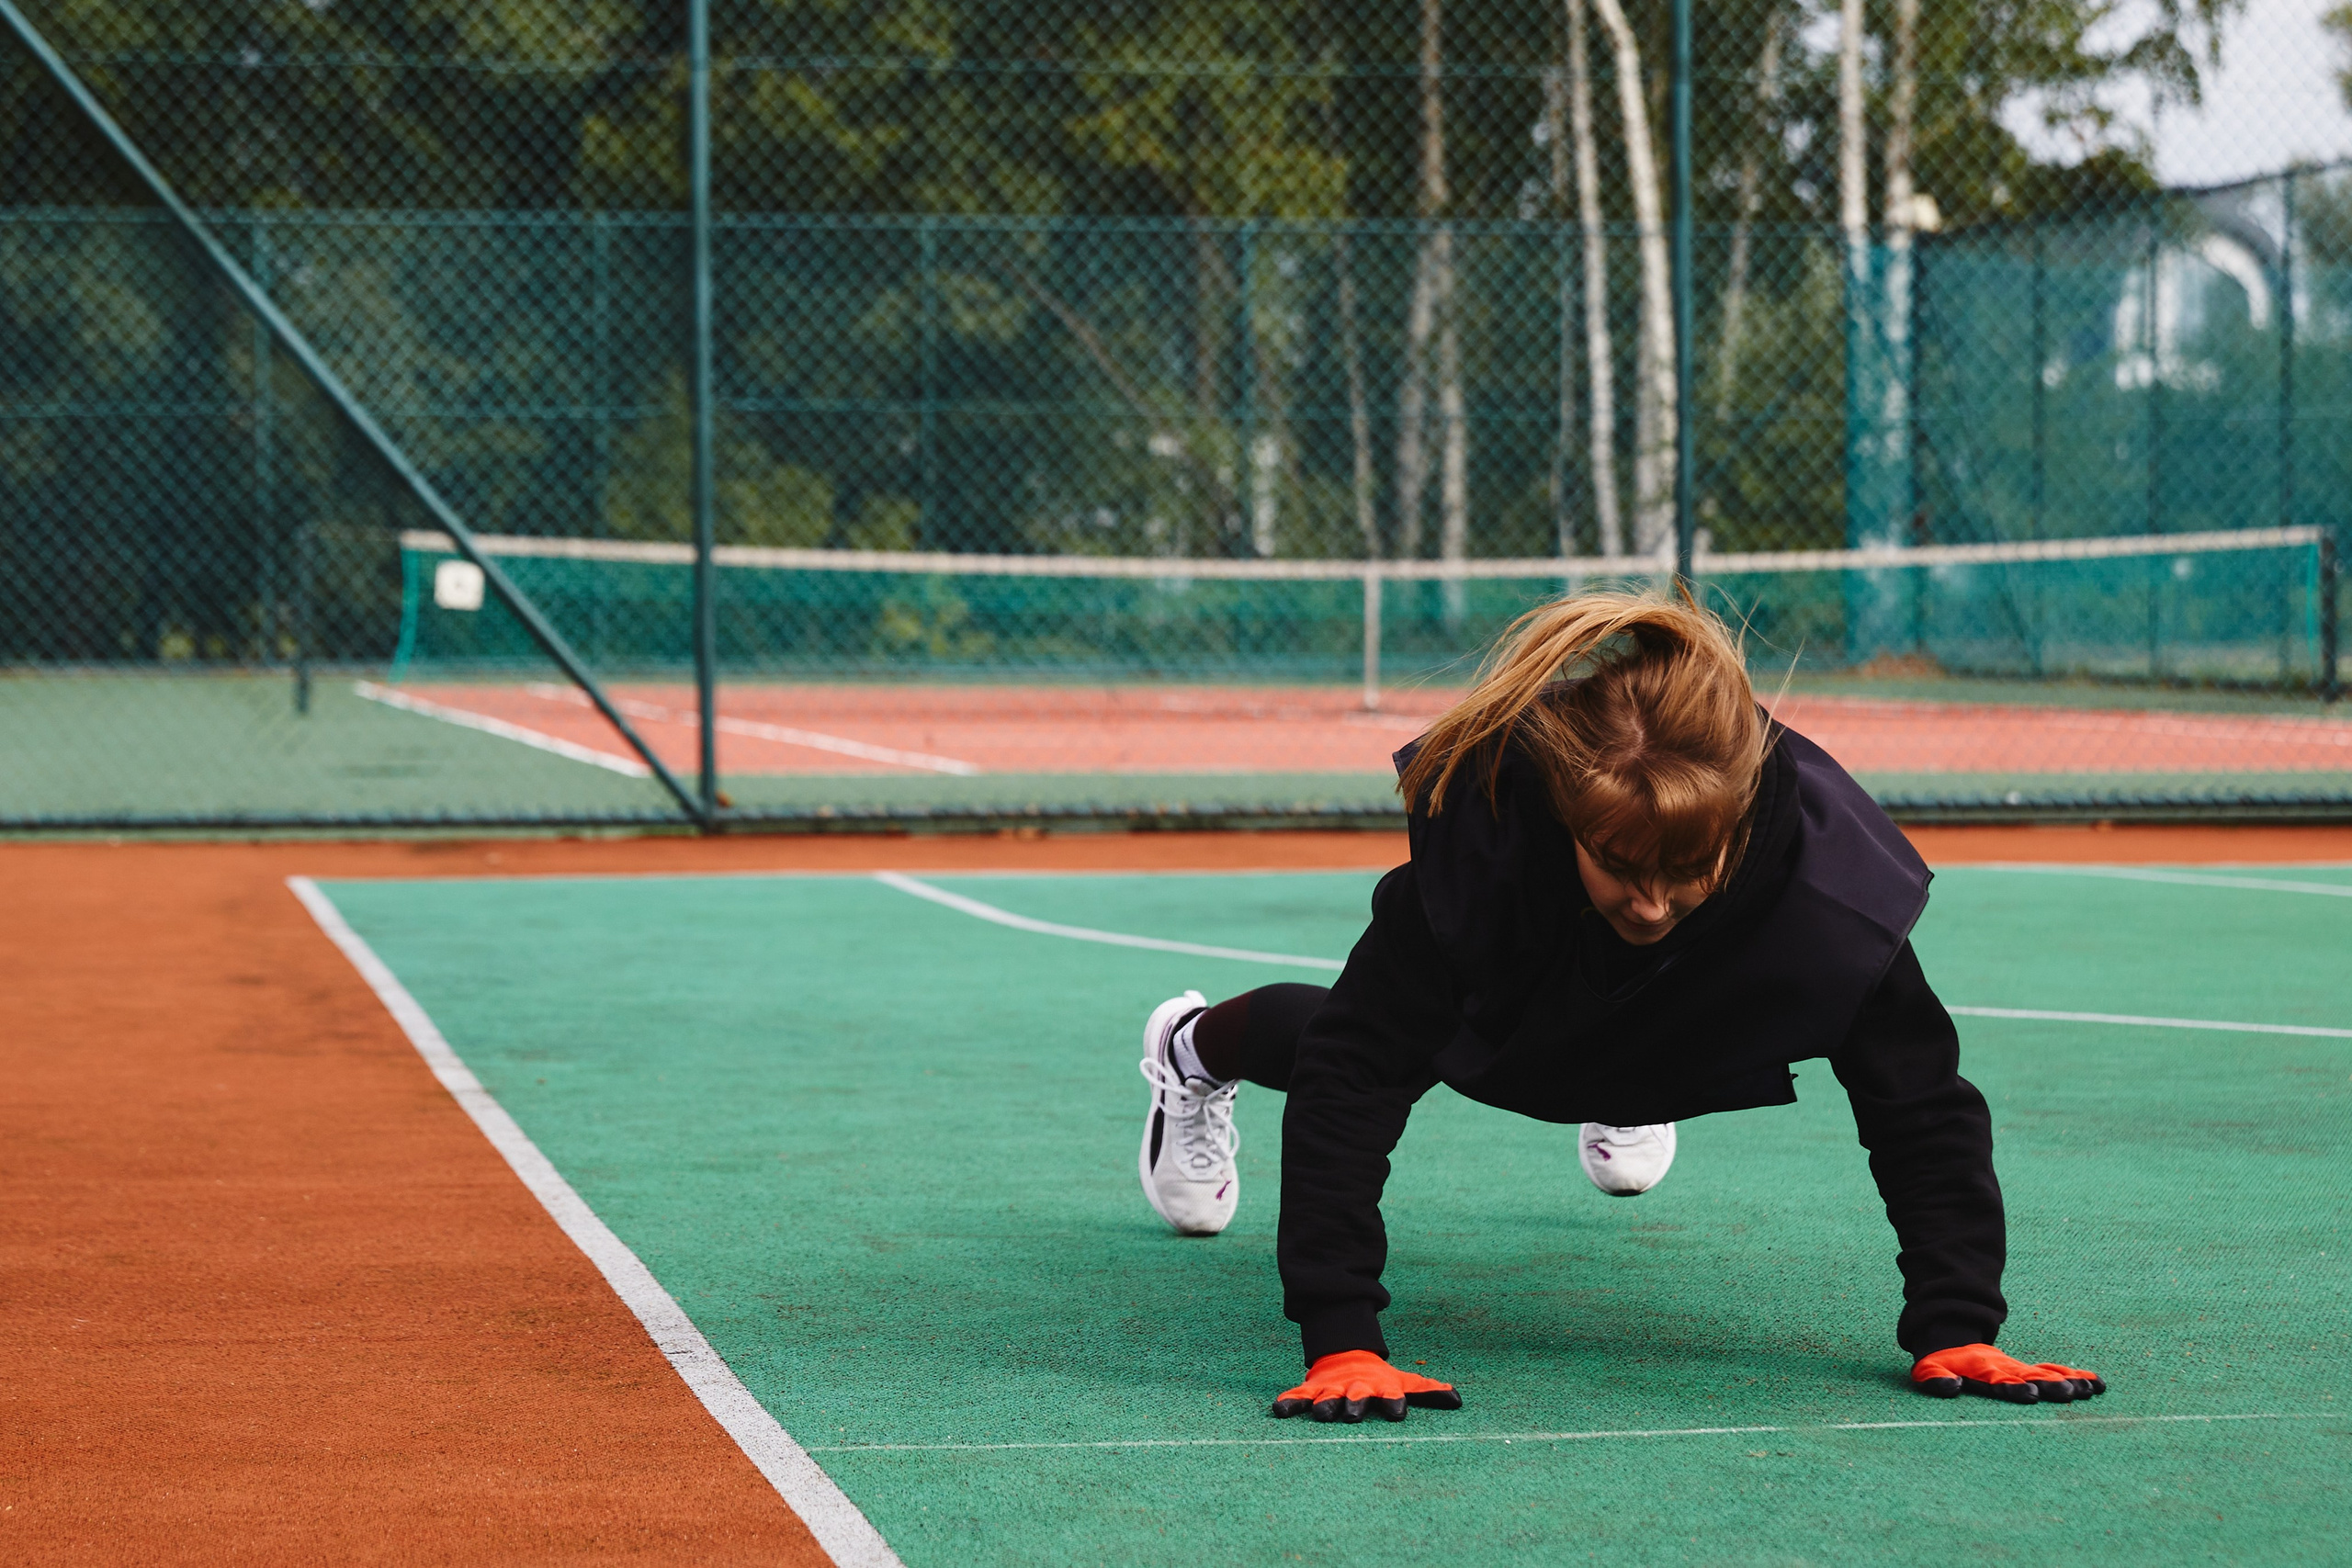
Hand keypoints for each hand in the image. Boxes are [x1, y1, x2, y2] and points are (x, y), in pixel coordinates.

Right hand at [1270, 1350, 1461, 1422]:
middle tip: (1352, 1415)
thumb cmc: (1378, 1377)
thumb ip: (1428, 1392)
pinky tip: (1279, 1410)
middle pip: (1354, 1398)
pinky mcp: (1310, 1389)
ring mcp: (1331, 1389)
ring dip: (1324, 1406)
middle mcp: (1354, 1389)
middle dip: (1354, 1406)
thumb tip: (1459, 1400)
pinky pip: (1297, 1397)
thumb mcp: (1402, 1381)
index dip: (1394, 1402)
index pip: (1390, 1395)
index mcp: (1379, 1387)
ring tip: (1322, 1415)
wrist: (1345, 1351)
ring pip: (1326, 1398)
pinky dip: (1289, 1403)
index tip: (1398, 1412)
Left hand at [1912, 1343, 2105, 1403]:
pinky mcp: (2030, 1371)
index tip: (2031, 1394)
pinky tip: (2097, 1384)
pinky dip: (2076, 1377)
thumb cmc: (1942, 1364)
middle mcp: (2007, 1370)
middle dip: (2049, 1386)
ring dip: (2069, 1382)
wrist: (1952, 1341)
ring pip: (2048, 1374)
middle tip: (2068, 1393)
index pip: (2001, 1382)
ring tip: (2089, 1391)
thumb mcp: (1929, 1371)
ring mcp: (2021, 1370)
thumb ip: (1937, 1380)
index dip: (2015, 1388)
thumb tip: (1952, 1387)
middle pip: (2031, 1378)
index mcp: (1984, 1373)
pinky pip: (2055, 1371)